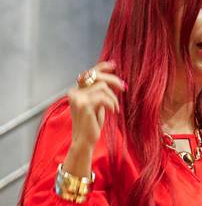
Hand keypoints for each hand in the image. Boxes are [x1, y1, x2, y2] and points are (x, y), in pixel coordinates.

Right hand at [63, 61, 125, 176]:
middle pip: (96, 77)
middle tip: (123, 88)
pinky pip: (104, 97)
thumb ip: (99, 91)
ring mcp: (78, 98)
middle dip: (113, 80)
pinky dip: (112, 103)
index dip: (101, 67)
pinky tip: (113, 111)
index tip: (113, 65)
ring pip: (103, 87)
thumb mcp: (96, 104)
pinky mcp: (84, 105)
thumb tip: (112, 79)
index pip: (88, 74)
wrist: (85, 140)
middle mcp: (74, 92)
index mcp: (76, 91)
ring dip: (113, 98)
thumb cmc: (92, 123)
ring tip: (114, 108)